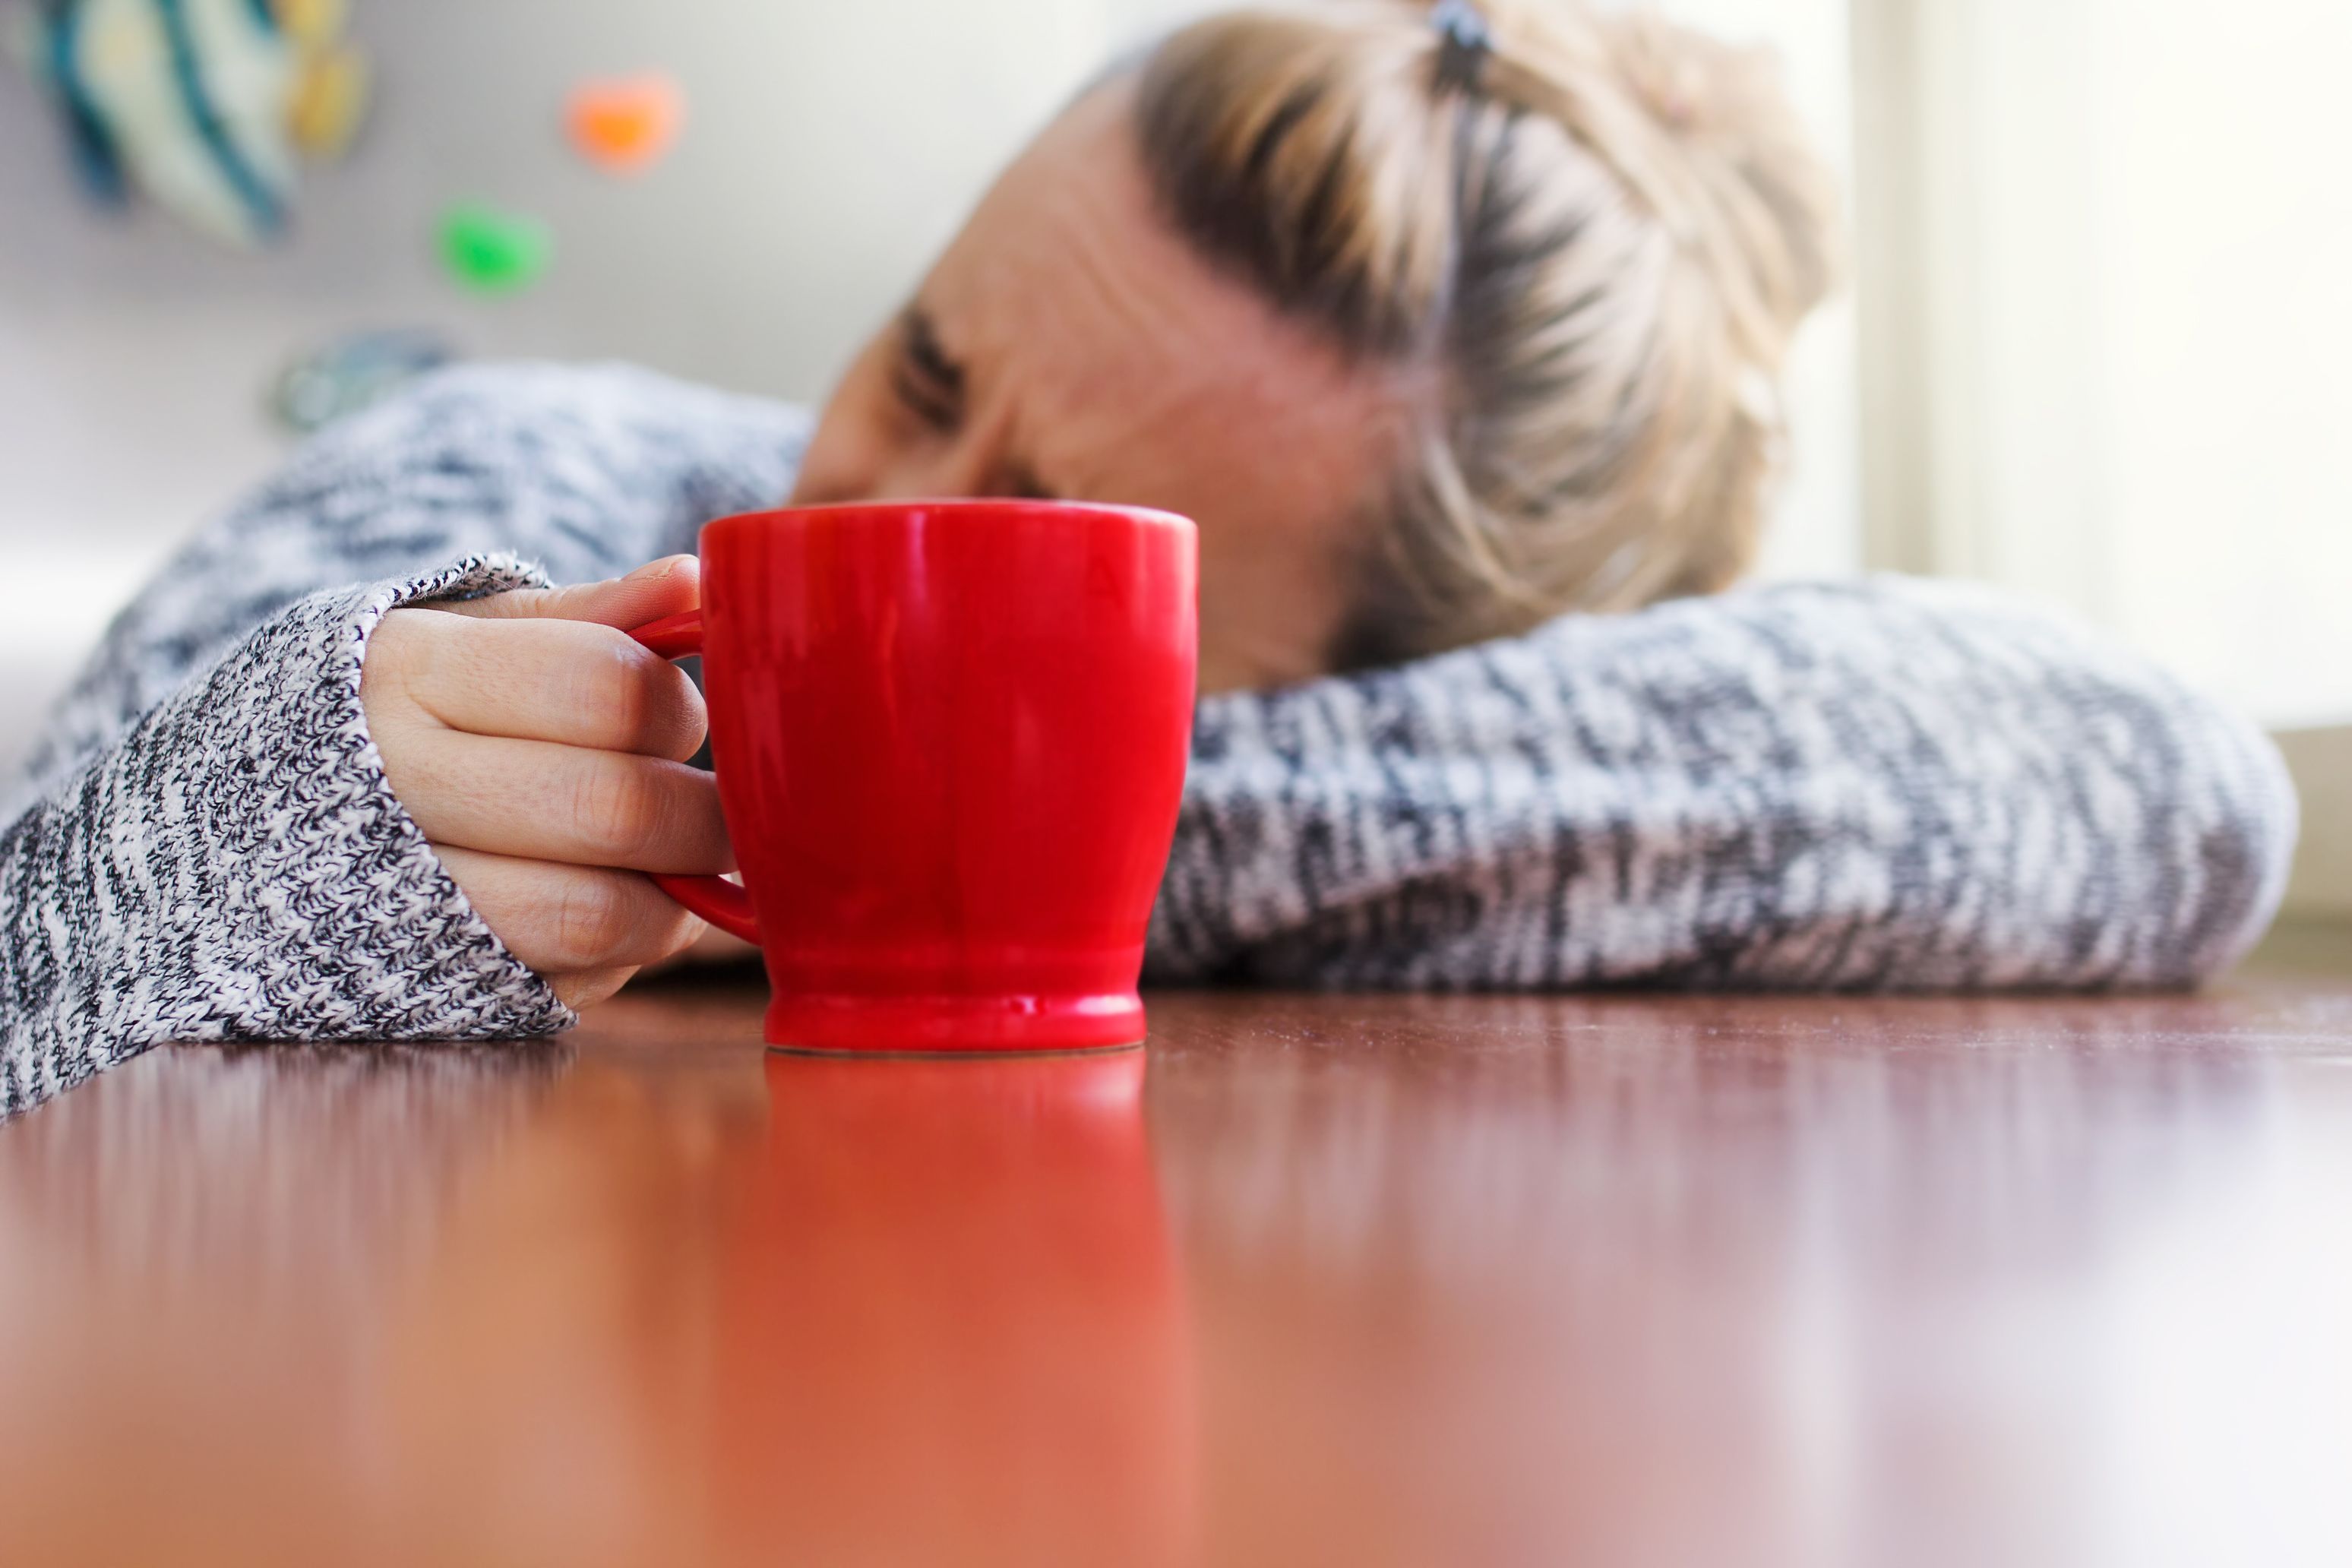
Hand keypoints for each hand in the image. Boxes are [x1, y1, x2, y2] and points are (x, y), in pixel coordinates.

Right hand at [360, 557, 728, 1008]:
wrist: (257, 816)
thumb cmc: (410, 706)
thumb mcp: (475, 634)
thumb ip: (589, 617)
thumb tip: (692, 582)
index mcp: (408, 671)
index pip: (604, 687)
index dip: (676, 708)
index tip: (682, 719)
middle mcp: (392, 785)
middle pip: (611, 806)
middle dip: (702, 816)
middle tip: (722, 809)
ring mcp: (403, 896)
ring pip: (594, 910)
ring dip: (673, 895)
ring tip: (678, 861)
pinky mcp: (433, 981)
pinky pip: (573, 975)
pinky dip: (627, 945)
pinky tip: (622, 903)